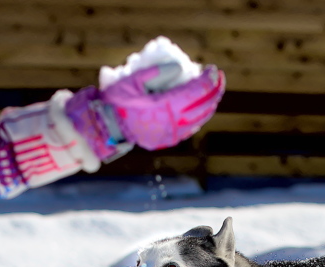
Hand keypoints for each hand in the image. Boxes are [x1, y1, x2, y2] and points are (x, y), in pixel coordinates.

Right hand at [103, 64, 224, 150]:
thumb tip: (179, 67)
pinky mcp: (168, 140)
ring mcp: (172, 133)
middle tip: (217, 77)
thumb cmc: (117, 102)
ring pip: (200, 118)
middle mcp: (173, 121)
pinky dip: (199, 117)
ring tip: (212, 92)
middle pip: (204, 105)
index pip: (197, 91)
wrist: (107, 129)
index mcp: (165, 105)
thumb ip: (157, 73)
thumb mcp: (133, 81)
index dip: (209, 79)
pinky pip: (190, 128)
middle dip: (214, 90)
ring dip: (209, 104)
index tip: (212, 69)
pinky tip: (199, 108)